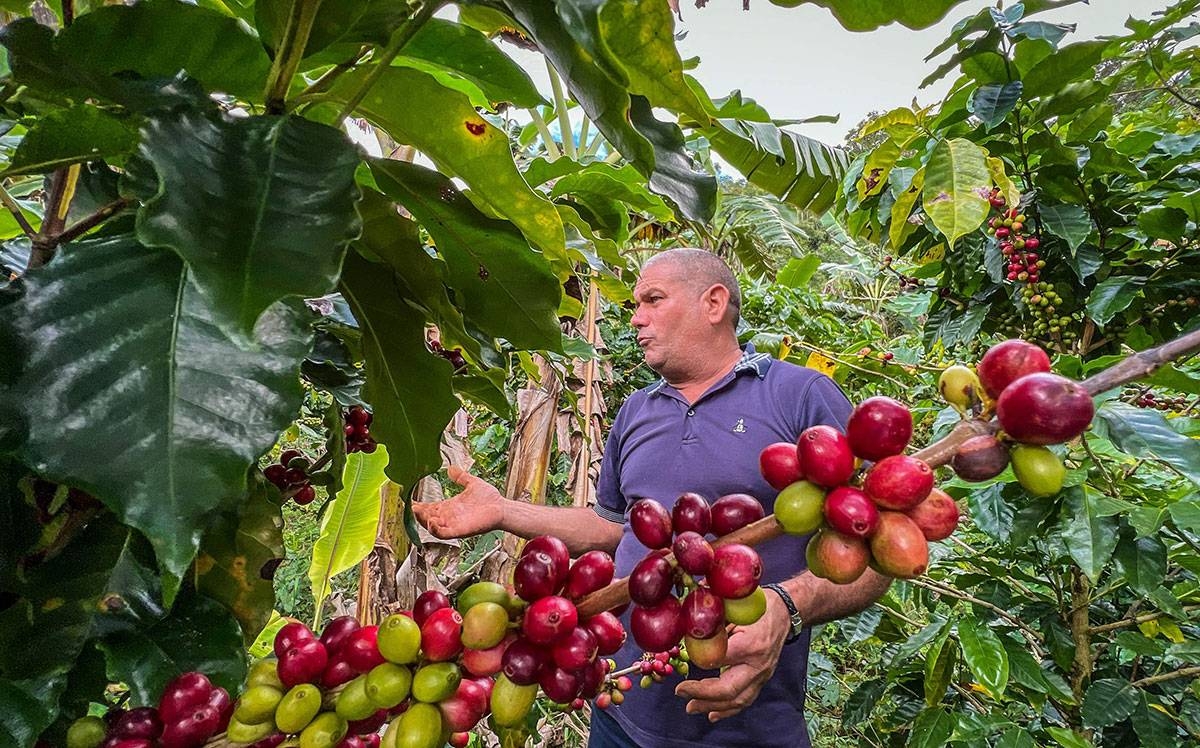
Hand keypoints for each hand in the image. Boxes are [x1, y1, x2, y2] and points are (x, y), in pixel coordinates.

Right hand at [411, 465, 504, 538]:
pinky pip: (445, 534)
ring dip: (424, 521)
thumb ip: (461, 477)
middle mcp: (450, 517)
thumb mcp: (472, 483)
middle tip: (411, 507)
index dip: (419, 506)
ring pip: (433, 527)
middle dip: (418, 514)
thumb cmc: (489, 499)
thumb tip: (451, 468)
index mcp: (450, 507)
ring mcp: (454, 524)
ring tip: (418, 513)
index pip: (429, 508)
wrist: (503, 508)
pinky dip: (436, 530)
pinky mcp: (461, 530)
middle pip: (427, 519)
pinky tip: (432, 521)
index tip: (409, 500)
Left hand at [674, 590, 790, 721]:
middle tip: (680, 692)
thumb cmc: (758, 606)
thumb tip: (687, 633)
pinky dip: (728, 709)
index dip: (697, 664)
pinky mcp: (763, 679)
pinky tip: (712, 714)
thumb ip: (713, 623)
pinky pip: (745, 699)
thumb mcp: (734, 607)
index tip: (681, 664)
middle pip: (729, 689)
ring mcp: (763, 675)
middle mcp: (758, 665)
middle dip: (702, 695)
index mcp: (750, 645)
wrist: (785, 612)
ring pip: (738, 700)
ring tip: (691, 707)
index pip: (719, 661)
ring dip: (712, 706)